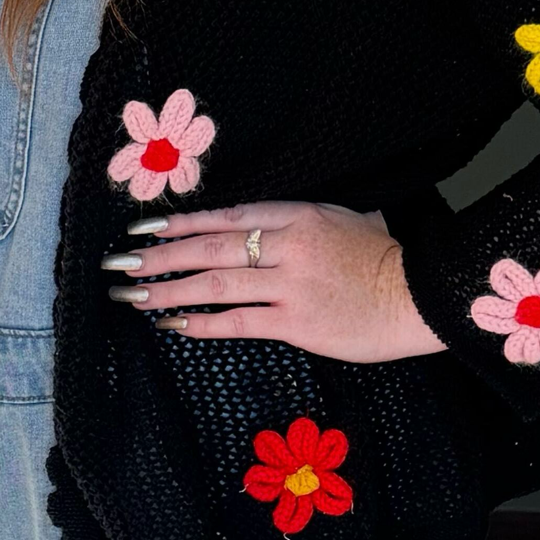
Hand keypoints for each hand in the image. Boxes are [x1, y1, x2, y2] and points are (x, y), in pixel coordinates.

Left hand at [104, 200, 444, 362]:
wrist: (419, 295)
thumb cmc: (384, 257)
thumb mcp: (344, 218)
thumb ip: (299, 220)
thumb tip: (262, 224)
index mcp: (297, 215)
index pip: (224, 216)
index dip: (180, 222)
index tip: (142, 227)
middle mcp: (287, 246)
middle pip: (208, 248)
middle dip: (158, 256)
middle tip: (120, 264)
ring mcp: (290, 285)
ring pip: (215, 285)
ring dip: (168, 290)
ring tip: (133, 296)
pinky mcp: (297, 324)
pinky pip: (237, 322)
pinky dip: (201, 322)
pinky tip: (173, 323)